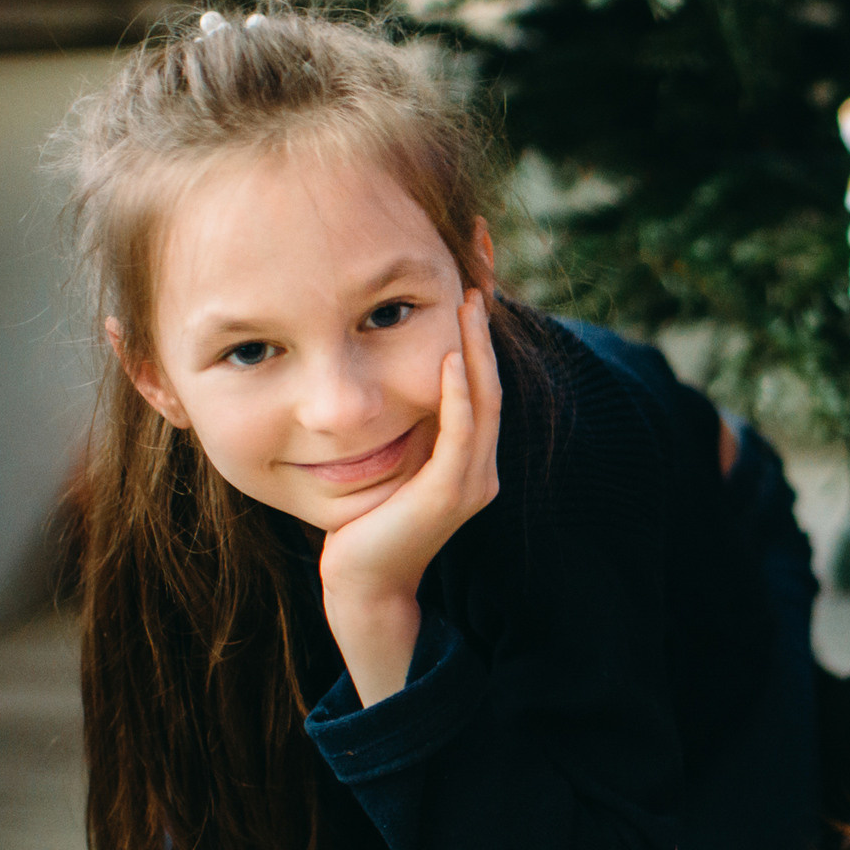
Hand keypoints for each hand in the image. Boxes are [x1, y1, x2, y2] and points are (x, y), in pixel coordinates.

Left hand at [320, 289, 503, 704]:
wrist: (359, 582)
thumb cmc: (362, 520)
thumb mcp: (384, 458)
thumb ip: (397, 422)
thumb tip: (376, 367)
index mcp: (468, 454)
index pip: (479, 376)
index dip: (478, 327)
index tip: (471, 273)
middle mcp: (481, 464)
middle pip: (490, 378)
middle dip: (485, 323)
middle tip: (479, 267)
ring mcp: (473, 479)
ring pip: (484, 398)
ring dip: (476, 347)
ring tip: (469, 299)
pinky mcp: (452, 494)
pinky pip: (463, 433)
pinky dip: (458, 393)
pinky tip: (448, 356)